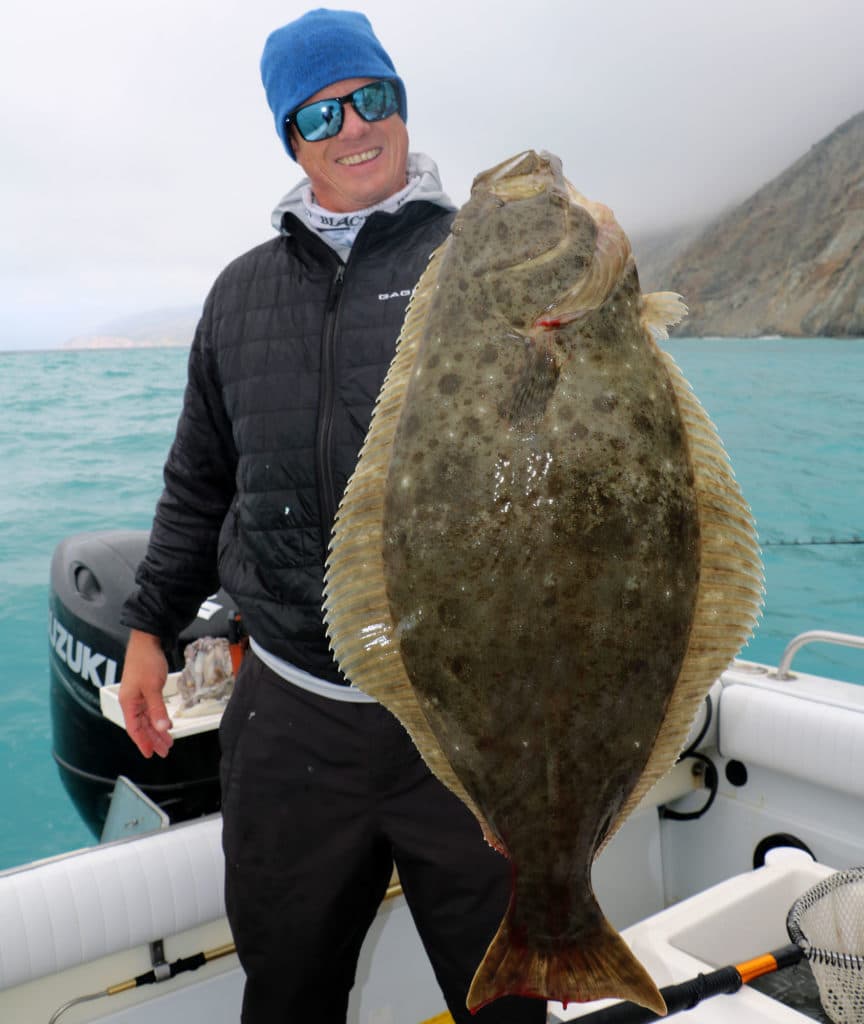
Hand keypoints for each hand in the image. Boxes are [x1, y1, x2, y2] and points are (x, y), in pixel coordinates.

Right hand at [118, 629, 173, 757]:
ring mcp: (138, 695)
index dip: (143, 742)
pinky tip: (167, 723)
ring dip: (157, 730)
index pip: (134, 729)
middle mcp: (131, 701)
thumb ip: (157, 709)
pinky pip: (151, 710)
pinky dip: (159, 718)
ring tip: (168, 741)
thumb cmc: (145, 661)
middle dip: (153, 739)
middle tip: (165, 751)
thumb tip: (162, 728)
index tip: (151, 754)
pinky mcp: (146, 689)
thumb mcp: (153, 688)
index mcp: (128, 702)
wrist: (148, 641)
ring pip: (148, 719)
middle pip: (142, 726)